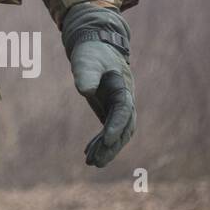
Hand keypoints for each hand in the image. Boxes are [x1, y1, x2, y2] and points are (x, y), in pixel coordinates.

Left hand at [61, 4, 135, 167]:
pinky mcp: (110, 110)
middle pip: (124, 128)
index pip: (123, 111)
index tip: (108, 140)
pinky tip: (89, 153)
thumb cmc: (92, 52)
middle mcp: (125, 100)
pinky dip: (100, 142)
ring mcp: (118, 107)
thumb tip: (84, 90)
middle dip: (112, 146)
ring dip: (106, 149)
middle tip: (97, 162)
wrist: (95, 46)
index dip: (116, 126)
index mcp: (122, 88)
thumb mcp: (87, 59)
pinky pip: (108, 130)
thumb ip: (86, 73)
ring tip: (91, 162)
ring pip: (117, 133)